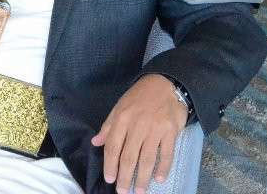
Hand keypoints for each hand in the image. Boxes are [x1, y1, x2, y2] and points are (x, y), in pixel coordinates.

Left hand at [91, 74, 187, 193]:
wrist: (165, 84)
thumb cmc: (139, 97)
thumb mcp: (120, 106)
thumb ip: (108, 126)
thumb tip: (95, 143)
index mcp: (122, 118)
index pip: (112, 146)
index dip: (110, 165)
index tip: (110, 179)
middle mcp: (137, 125)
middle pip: (128, 157)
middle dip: (125, 177)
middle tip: (123, 192)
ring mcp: (155, 129)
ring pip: (147, 159)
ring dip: (143, 178)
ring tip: (140, 191)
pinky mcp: (170, 131)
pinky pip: (166, 154)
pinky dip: (163, 168)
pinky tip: (159, 179)